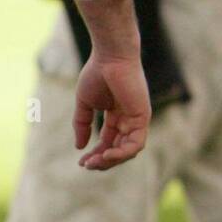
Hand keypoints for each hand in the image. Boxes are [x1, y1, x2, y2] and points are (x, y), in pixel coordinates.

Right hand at [72, 50, 149, 170]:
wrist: (110, 56)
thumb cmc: (97, 73)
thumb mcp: (85, 103)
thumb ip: (82, 124)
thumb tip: (79, 147)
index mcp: (116, 115)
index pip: (108, 142)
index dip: (95, 155)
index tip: (81, 162)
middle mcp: (128, 119)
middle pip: (118, 149)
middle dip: (102, 160)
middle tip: (87, 165)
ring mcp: (137, 118)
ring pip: (128, 151)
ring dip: (111, 160)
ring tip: (95, 161)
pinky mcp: (142, 117)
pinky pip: (135, 144)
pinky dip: (122, 153)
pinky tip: (106, 154)